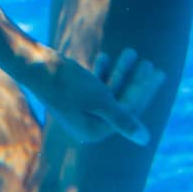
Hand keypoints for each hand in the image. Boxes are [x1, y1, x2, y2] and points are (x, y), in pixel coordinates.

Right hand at [29, 47, 166, 145]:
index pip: (129, 111)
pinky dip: (102, 72)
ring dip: (120, 72)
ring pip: (108, 90)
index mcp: (95, 130)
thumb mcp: (100, 101)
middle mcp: (88, 124)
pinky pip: (93, 86)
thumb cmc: (68, 84)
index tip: (158, 72)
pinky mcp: (73, 97)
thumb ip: (124, 119)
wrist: (35, 67)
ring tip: (131, 52)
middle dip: (136, 81)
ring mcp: (80, 111)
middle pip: (121, 102)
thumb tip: (146, 139)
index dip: (145, 91)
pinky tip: (105, 57)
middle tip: (150, 63)